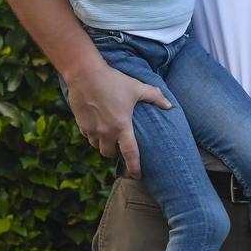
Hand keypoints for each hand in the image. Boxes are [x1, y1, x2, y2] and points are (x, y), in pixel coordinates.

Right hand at [64, 61, 170, 178]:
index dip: (134, 167)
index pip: (130, 153)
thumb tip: (170, 105)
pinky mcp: (81, 124)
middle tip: (121, 146)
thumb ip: (154, 97)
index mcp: (121, 126)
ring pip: (97, 146)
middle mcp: (105, 132)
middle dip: (116, 153)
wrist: (85, 74)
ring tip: (110, 136)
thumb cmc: (114, 80)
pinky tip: (98, 125)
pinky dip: (93, 135)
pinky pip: (88, 136)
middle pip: (110, 154)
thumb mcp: (137, 87)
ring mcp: (91, 129)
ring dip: (104, 144)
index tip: (137, 176)